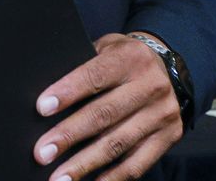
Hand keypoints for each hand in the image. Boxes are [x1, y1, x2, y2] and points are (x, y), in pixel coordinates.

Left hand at [33, 33, 183, 180]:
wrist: (174, 69)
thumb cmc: (125, 60)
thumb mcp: (108, 49)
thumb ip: (85, 66)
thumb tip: (49, 98)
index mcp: (130, 58)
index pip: (95, 76)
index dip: (68, 92)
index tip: (42, 108)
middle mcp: (150, 85)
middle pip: (104, 114)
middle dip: (69, 135)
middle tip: (42, 153)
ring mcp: (161, 113)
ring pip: (118, 143)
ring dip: (85, 164)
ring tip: (60, 178)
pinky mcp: (169, 137)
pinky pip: (137, 164)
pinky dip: (112, 178)